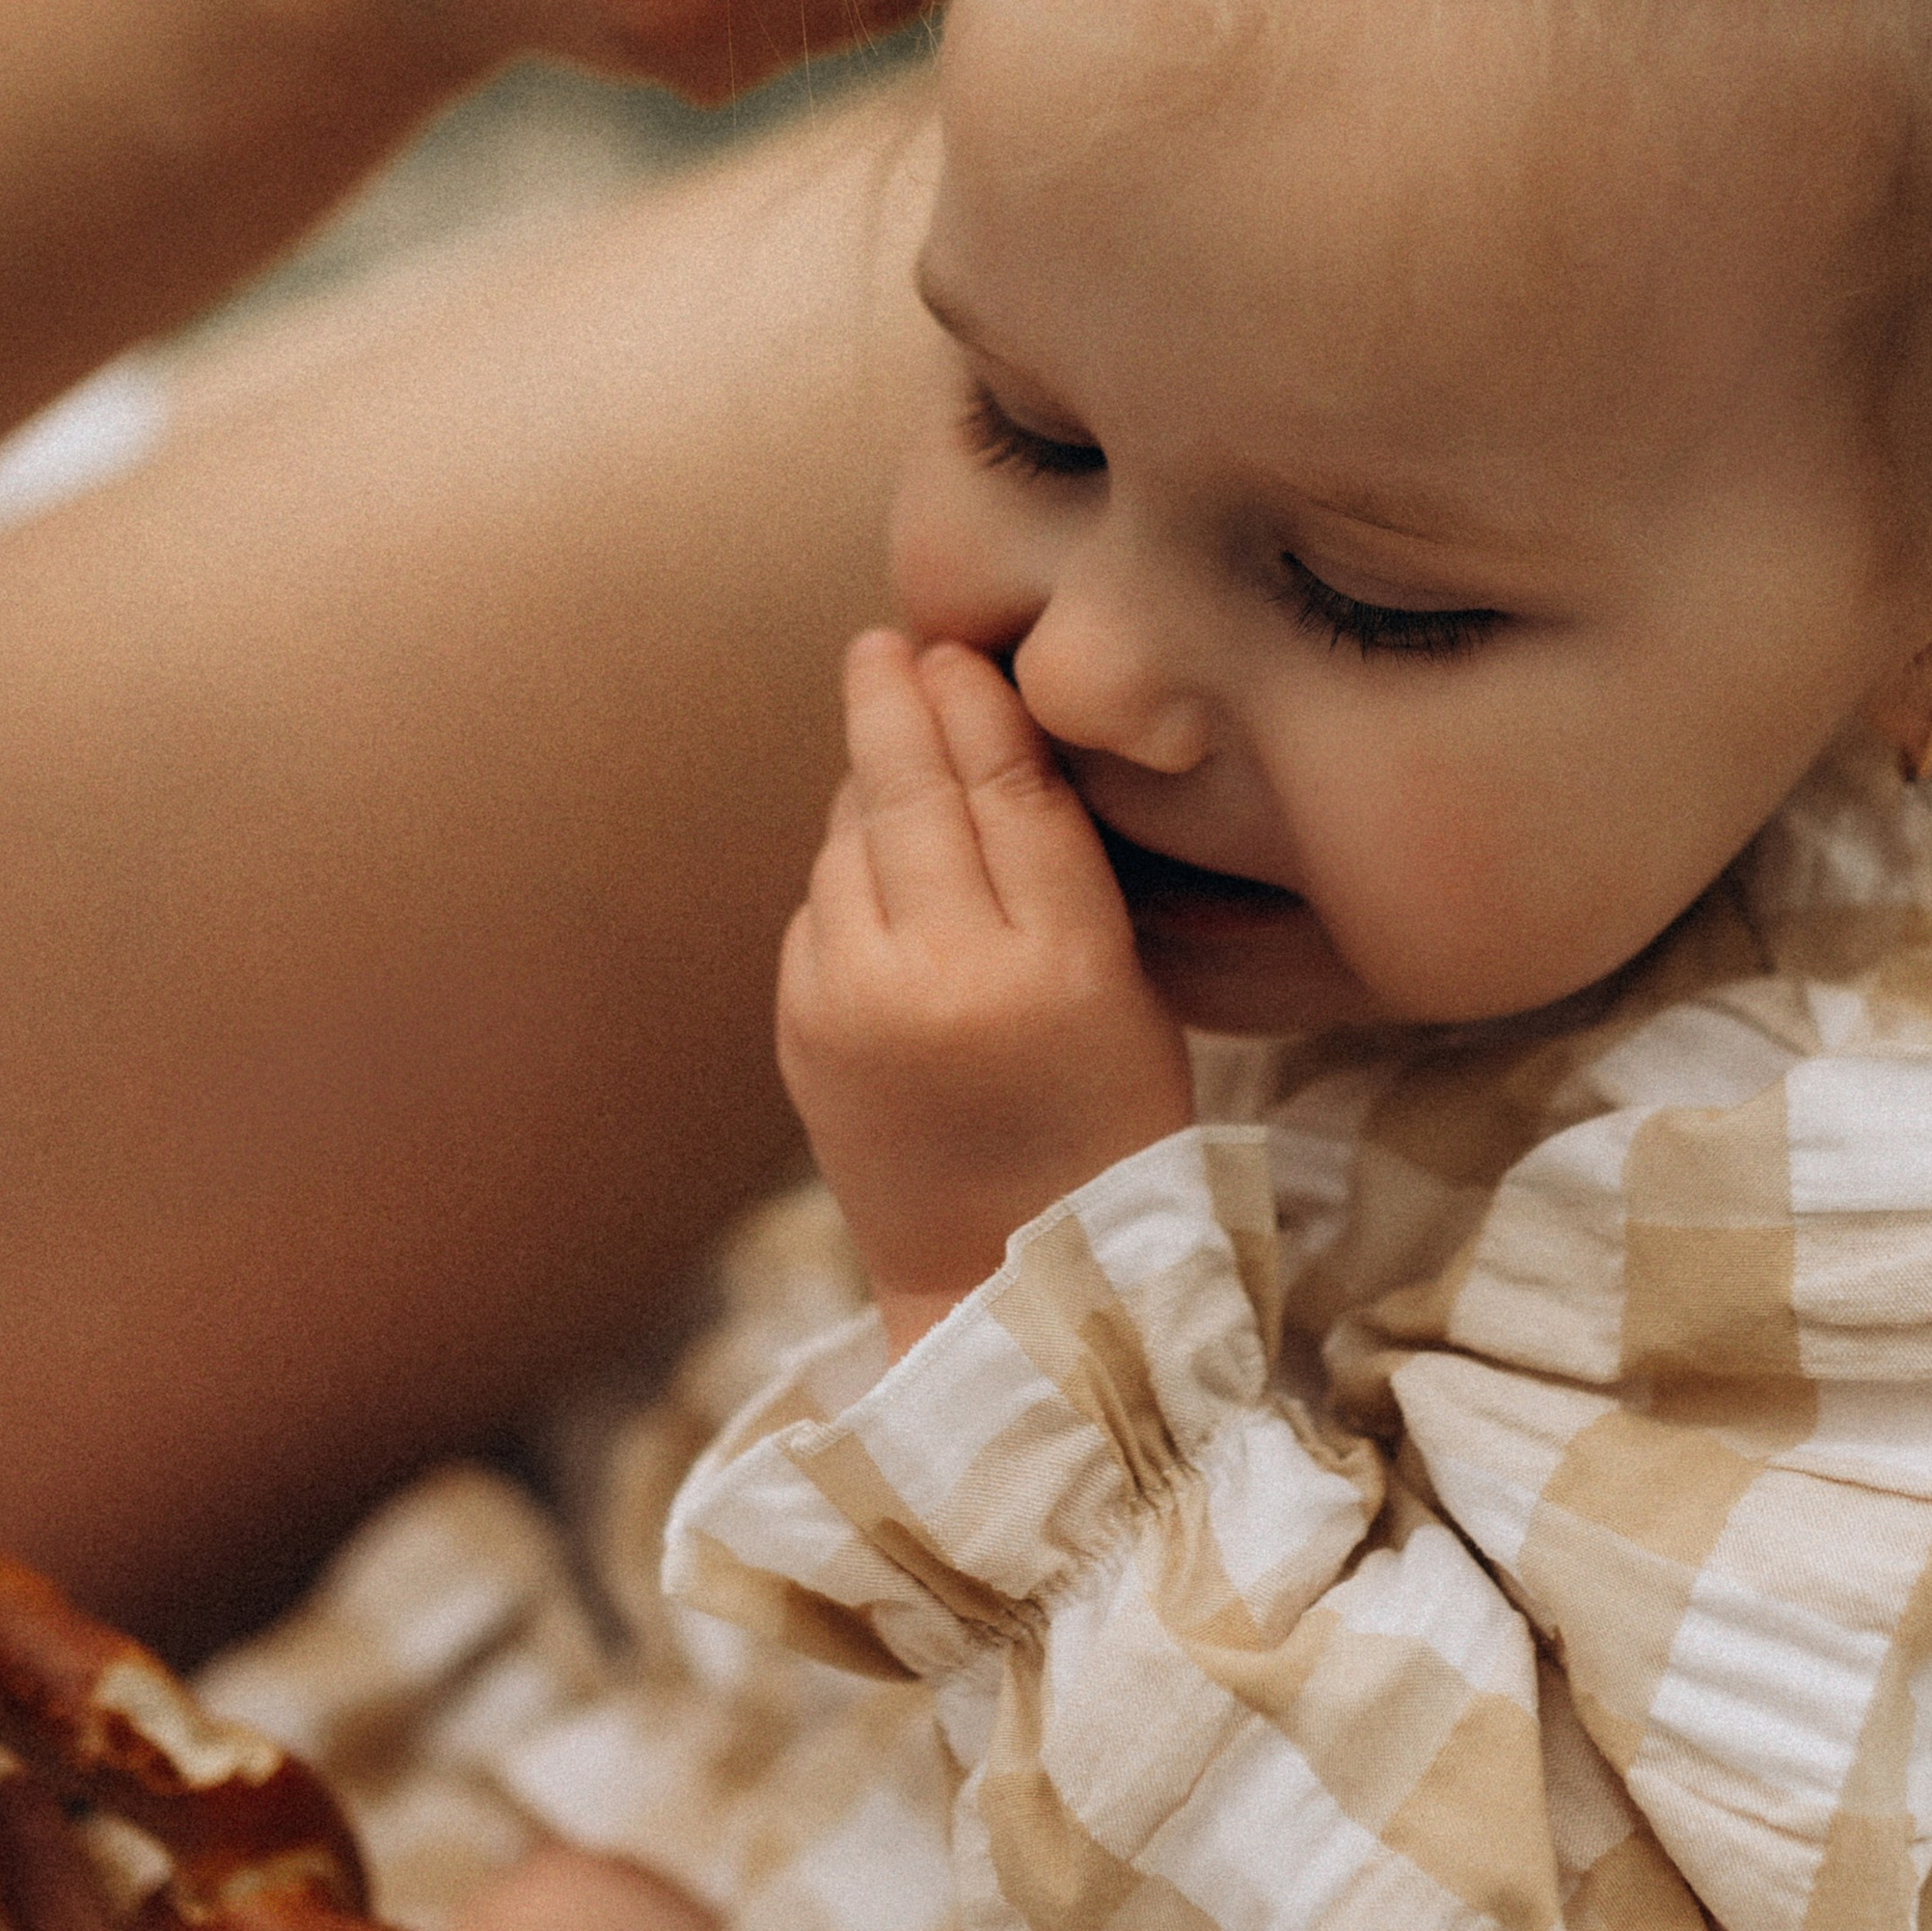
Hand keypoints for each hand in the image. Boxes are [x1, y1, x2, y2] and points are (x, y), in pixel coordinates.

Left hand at [778, 633, 1194, 1348]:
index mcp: (1060, 970)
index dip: (981, 707)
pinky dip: (846, 875)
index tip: (957, 648)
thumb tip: (968, 738)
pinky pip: (818, 909)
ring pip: (849, 844)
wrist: (1004, 1286)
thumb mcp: (1129, 994)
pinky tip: (878, 868)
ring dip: (868, 791)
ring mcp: (857, 1007)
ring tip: (892, 748)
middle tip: (885, 644)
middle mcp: (947, 979)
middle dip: (895, 706)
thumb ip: (1057, 875)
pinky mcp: (801, 1034)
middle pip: (911, 796)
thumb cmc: (1105, 1128)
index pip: (1013, 794)